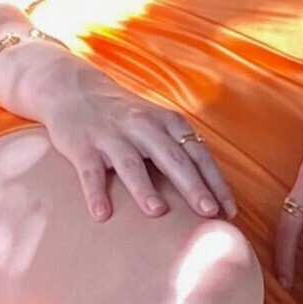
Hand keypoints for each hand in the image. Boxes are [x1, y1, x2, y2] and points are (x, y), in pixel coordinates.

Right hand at [12, 46, 237, 223]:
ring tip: (157, 212)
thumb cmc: (125, 118)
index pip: (198, 154)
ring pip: (131, 163)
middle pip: (171, 158)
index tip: (229, 211)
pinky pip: (90, 171)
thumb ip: (180, 151)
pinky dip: (95, 192)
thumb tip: (212, 194)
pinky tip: (102, 214)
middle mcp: (143, 126)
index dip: (215, 182)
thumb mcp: (157, 125)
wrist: (73, 89)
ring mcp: (111, 135)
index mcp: (167, 122)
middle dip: (192, 186)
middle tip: (208, 213)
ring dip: (144, 187)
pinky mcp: (82, 145)